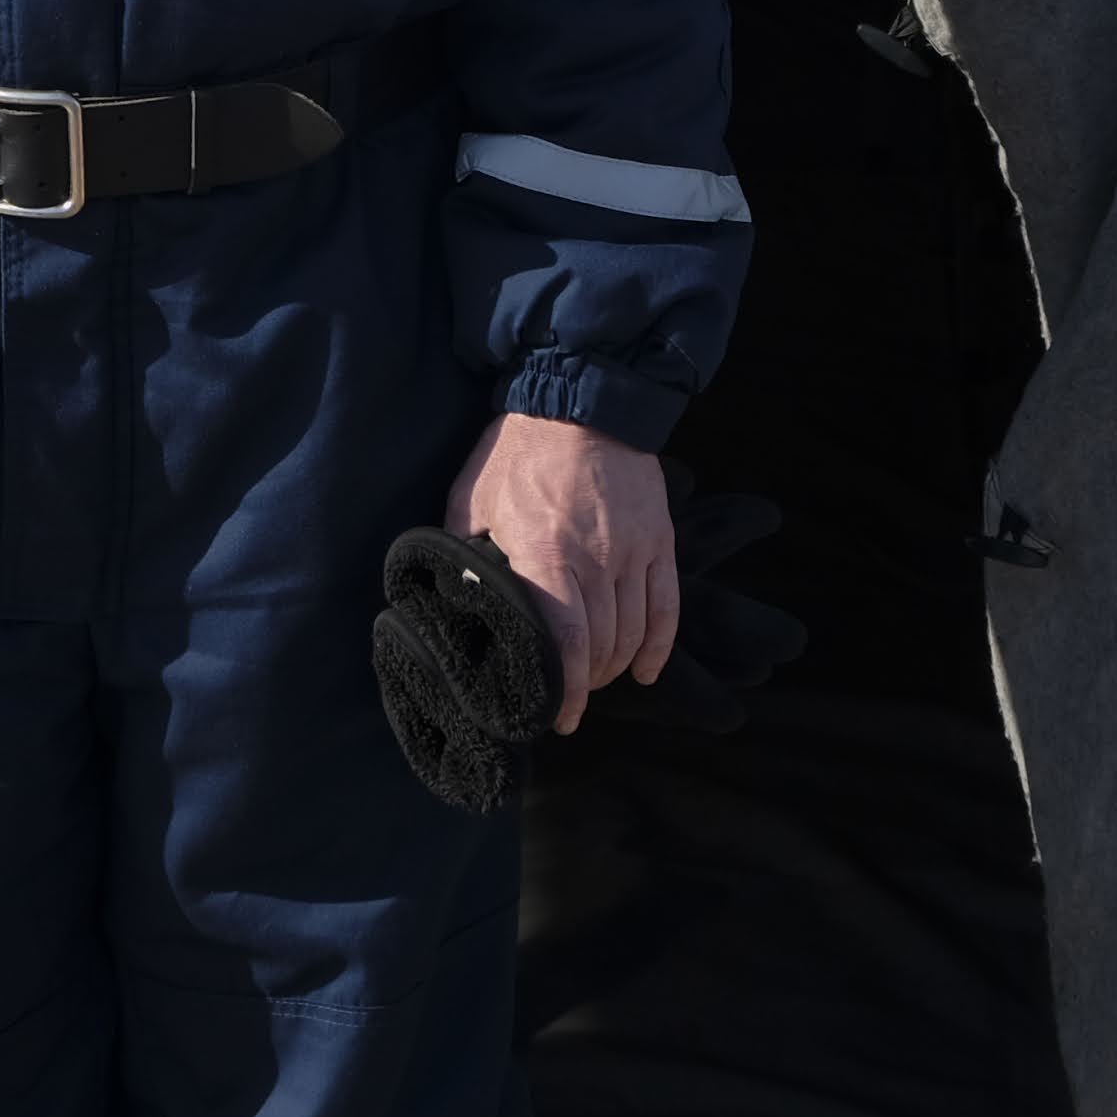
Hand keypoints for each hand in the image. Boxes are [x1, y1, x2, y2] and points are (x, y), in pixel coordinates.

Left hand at [448, 414, 676, 732]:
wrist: (579, 398)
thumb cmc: (516, 450)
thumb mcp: (471, 500)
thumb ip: (465, 554)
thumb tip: (449, 599)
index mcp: (546, 556)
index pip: (563, 645)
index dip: (561, 691)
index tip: (554, 718)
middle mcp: (597, 561)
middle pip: (600, 647)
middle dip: (583, 684)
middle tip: (564, 698)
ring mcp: (634, 552)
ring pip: (632, 633)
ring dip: (612, 667)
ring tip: (592, 680)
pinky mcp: (658, 541)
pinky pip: (666, 608)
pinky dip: (658, 647)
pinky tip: (645, 672)